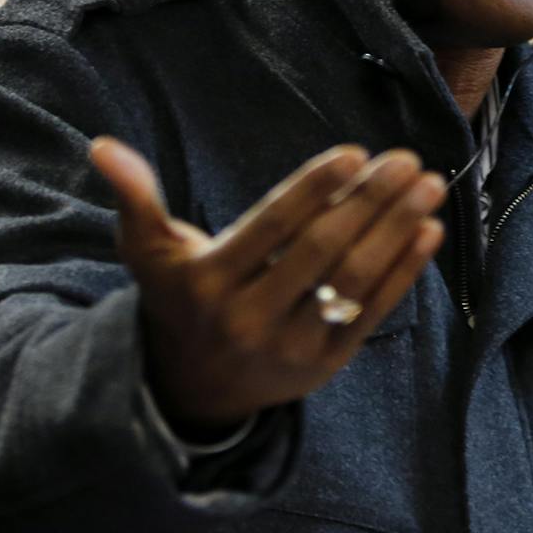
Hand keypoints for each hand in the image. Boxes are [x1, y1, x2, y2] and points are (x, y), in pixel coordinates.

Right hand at [90, 138, 445, 426]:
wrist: (193, 387)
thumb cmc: (179, 296)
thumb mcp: (149, 252)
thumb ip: (135, 197)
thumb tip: (103, 146)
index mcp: (207, 282)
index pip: (272, 228)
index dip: (315, 188)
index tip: (356, 153)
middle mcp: (248, 318)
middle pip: (320, 250)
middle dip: (369, 202)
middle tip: (407, 162)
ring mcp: (290, 345)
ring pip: (352, 280)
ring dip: (396, 230)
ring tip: (429, 186)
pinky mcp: (324, 363)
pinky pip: (371, 312)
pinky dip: (404, 272)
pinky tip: (428, 230)